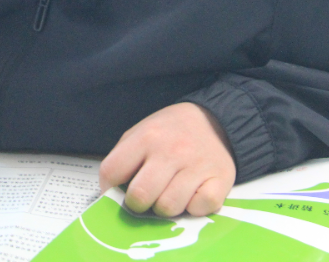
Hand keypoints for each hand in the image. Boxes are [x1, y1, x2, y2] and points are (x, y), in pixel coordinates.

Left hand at [98, 102, 235, 217]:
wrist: (215, 119)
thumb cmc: (171, 132)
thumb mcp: (142, 131)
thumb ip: (124, 158)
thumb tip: (110, 194)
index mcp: (146, 137)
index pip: (111, 171)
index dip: (108, 189)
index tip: (116, 194)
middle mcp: (171, 151)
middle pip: (140, 196)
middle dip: (138, 204)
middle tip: (147, 198)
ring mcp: (196, 166)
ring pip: (168, 208)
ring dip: (167, 208)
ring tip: (171, 194)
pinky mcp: (220, 180)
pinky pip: (199, 208)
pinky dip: (194, 208)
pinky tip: (193, 195)